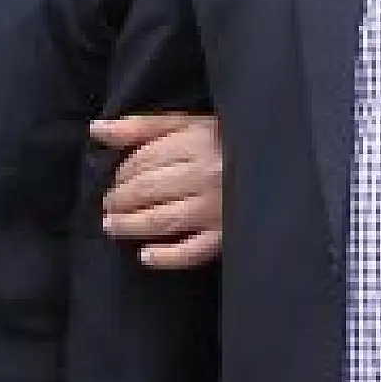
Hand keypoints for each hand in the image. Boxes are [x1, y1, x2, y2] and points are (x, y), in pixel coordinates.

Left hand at [89, 114, 221, 269]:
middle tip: (109, 205)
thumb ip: (143, 126)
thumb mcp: (192, 124)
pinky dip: (165, 257)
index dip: (121, 171)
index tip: (115, 178)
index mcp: (199, 141)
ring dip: (129, 226)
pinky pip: (190, 252)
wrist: (283, 164)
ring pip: (161, 220)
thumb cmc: (232, 144)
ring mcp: (217, 208)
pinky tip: (145, 256)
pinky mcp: (227, 237)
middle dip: (119, 199)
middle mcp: (206, 175)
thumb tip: (97, 130)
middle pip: (146, 190)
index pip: (143, 160)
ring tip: (112, 226)